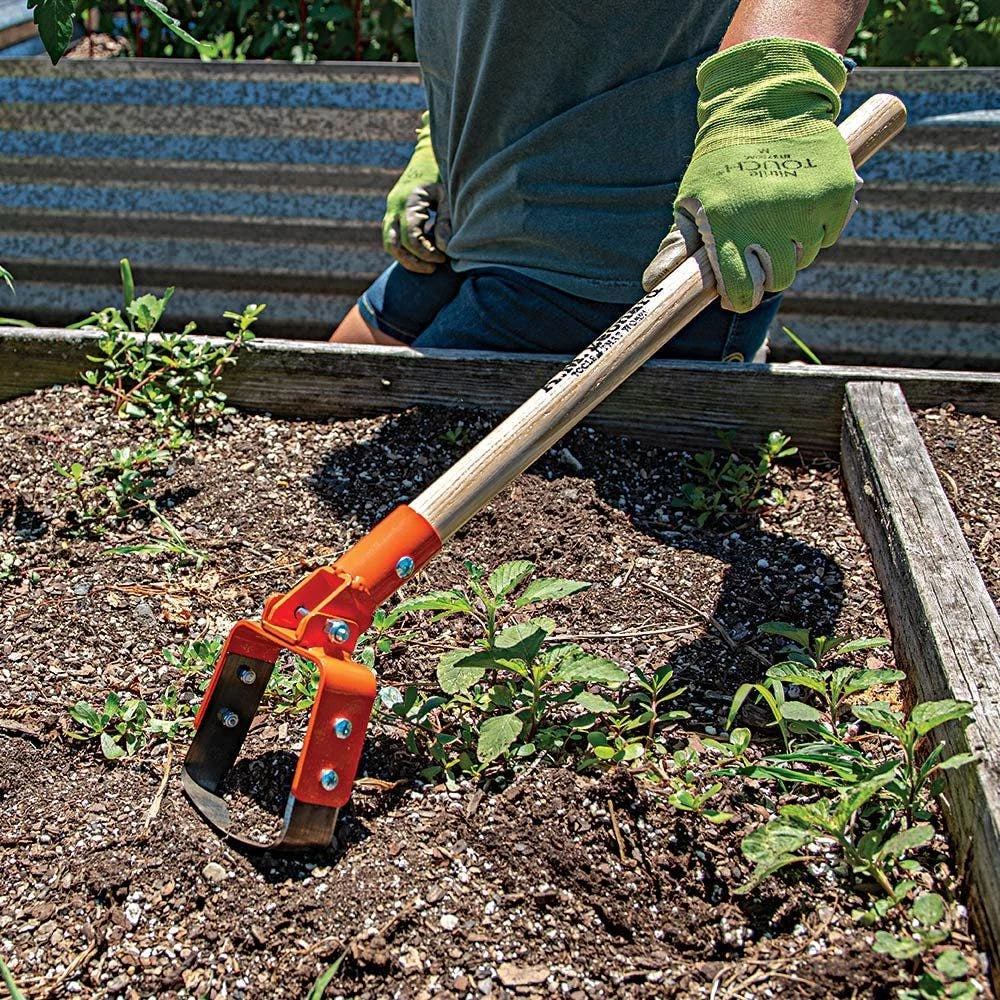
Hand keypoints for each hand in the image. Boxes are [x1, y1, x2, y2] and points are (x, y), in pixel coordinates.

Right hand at [383, 111, 449, 272]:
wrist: (428, 153)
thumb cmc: (443, 172)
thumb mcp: (449, 195)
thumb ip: (446, 222)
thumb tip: (443, 248)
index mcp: (408, 201)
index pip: (410, 239)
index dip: (426, 253)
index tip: (442, 258)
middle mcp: (394, 206)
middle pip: (393, 245)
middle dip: (413, 261)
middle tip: (434, 267)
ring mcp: (391, 208)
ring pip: (389, 242)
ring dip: (406, 258)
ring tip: (428, 264)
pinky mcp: (394, 211)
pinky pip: (393, 236)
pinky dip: (406, 248)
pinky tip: (426, 249)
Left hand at [642, 38, 859, 312]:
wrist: (767, 104)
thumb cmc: (721, 159)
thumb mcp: (692, 198)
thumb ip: (680, 245)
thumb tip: (652, 284)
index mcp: (729, 224)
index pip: (740, 288)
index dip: (740, 299)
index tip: (738, 297)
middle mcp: (769, 219)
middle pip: (778, 279)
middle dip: (767, 276)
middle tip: (760, 256)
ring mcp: (806, 208)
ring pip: (804, 258)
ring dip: (791, 251)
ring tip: (778, 224)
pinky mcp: (836, 194)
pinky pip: (828, 235)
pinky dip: (816, 230)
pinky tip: (799, 208)